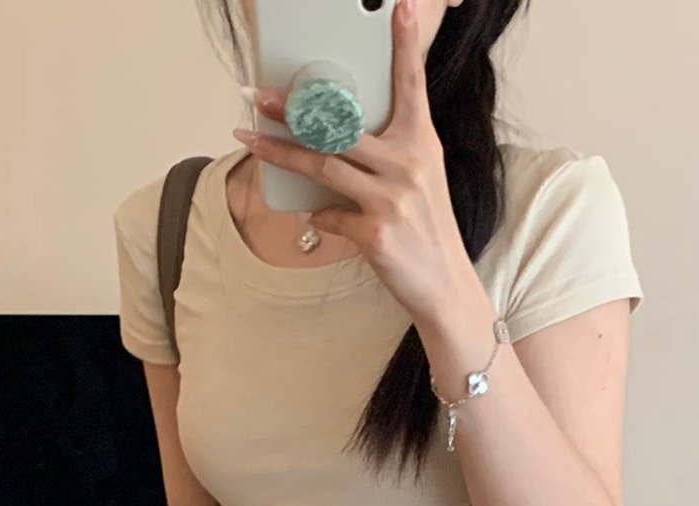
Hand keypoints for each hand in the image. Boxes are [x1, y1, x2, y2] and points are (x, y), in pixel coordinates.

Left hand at [234, 0, 483, 328]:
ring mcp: (392, 200)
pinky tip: (319, 214)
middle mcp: (410, 165)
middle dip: (296, 111)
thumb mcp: (419, 181)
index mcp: (422, 143)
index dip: (406, 43)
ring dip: (282, 155)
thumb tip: (331, 140)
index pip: (412, 84)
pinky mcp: (376, 234)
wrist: (445, 286)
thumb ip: (386, 155)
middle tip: (262, 98)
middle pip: (342, 127)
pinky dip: (321, 215)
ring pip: (324, 167)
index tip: (402, 7)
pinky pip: (330, 215)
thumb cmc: (426, 230)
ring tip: (253, 141)